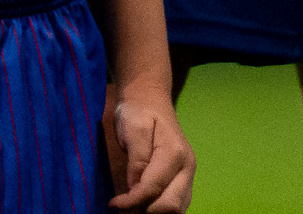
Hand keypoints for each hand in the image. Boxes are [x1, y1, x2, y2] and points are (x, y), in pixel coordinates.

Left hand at [105, 73, 193, 210]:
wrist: (150, 100)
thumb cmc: (139, 111)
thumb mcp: (133, 128)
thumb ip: (136, 158)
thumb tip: (135, 188)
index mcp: (175, 154)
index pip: (154, 187)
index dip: (133, 200)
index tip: (114, 204)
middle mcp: (187, 168)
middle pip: (172, 204)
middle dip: (146, 210)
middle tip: (122, 207)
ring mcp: (188, 175)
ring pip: (178, 208)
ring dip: (154, 211)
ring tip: (130, 207)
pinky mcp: (183, 180)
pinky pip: (177, 202)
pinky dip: (160, 208)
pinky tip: (142, 205)